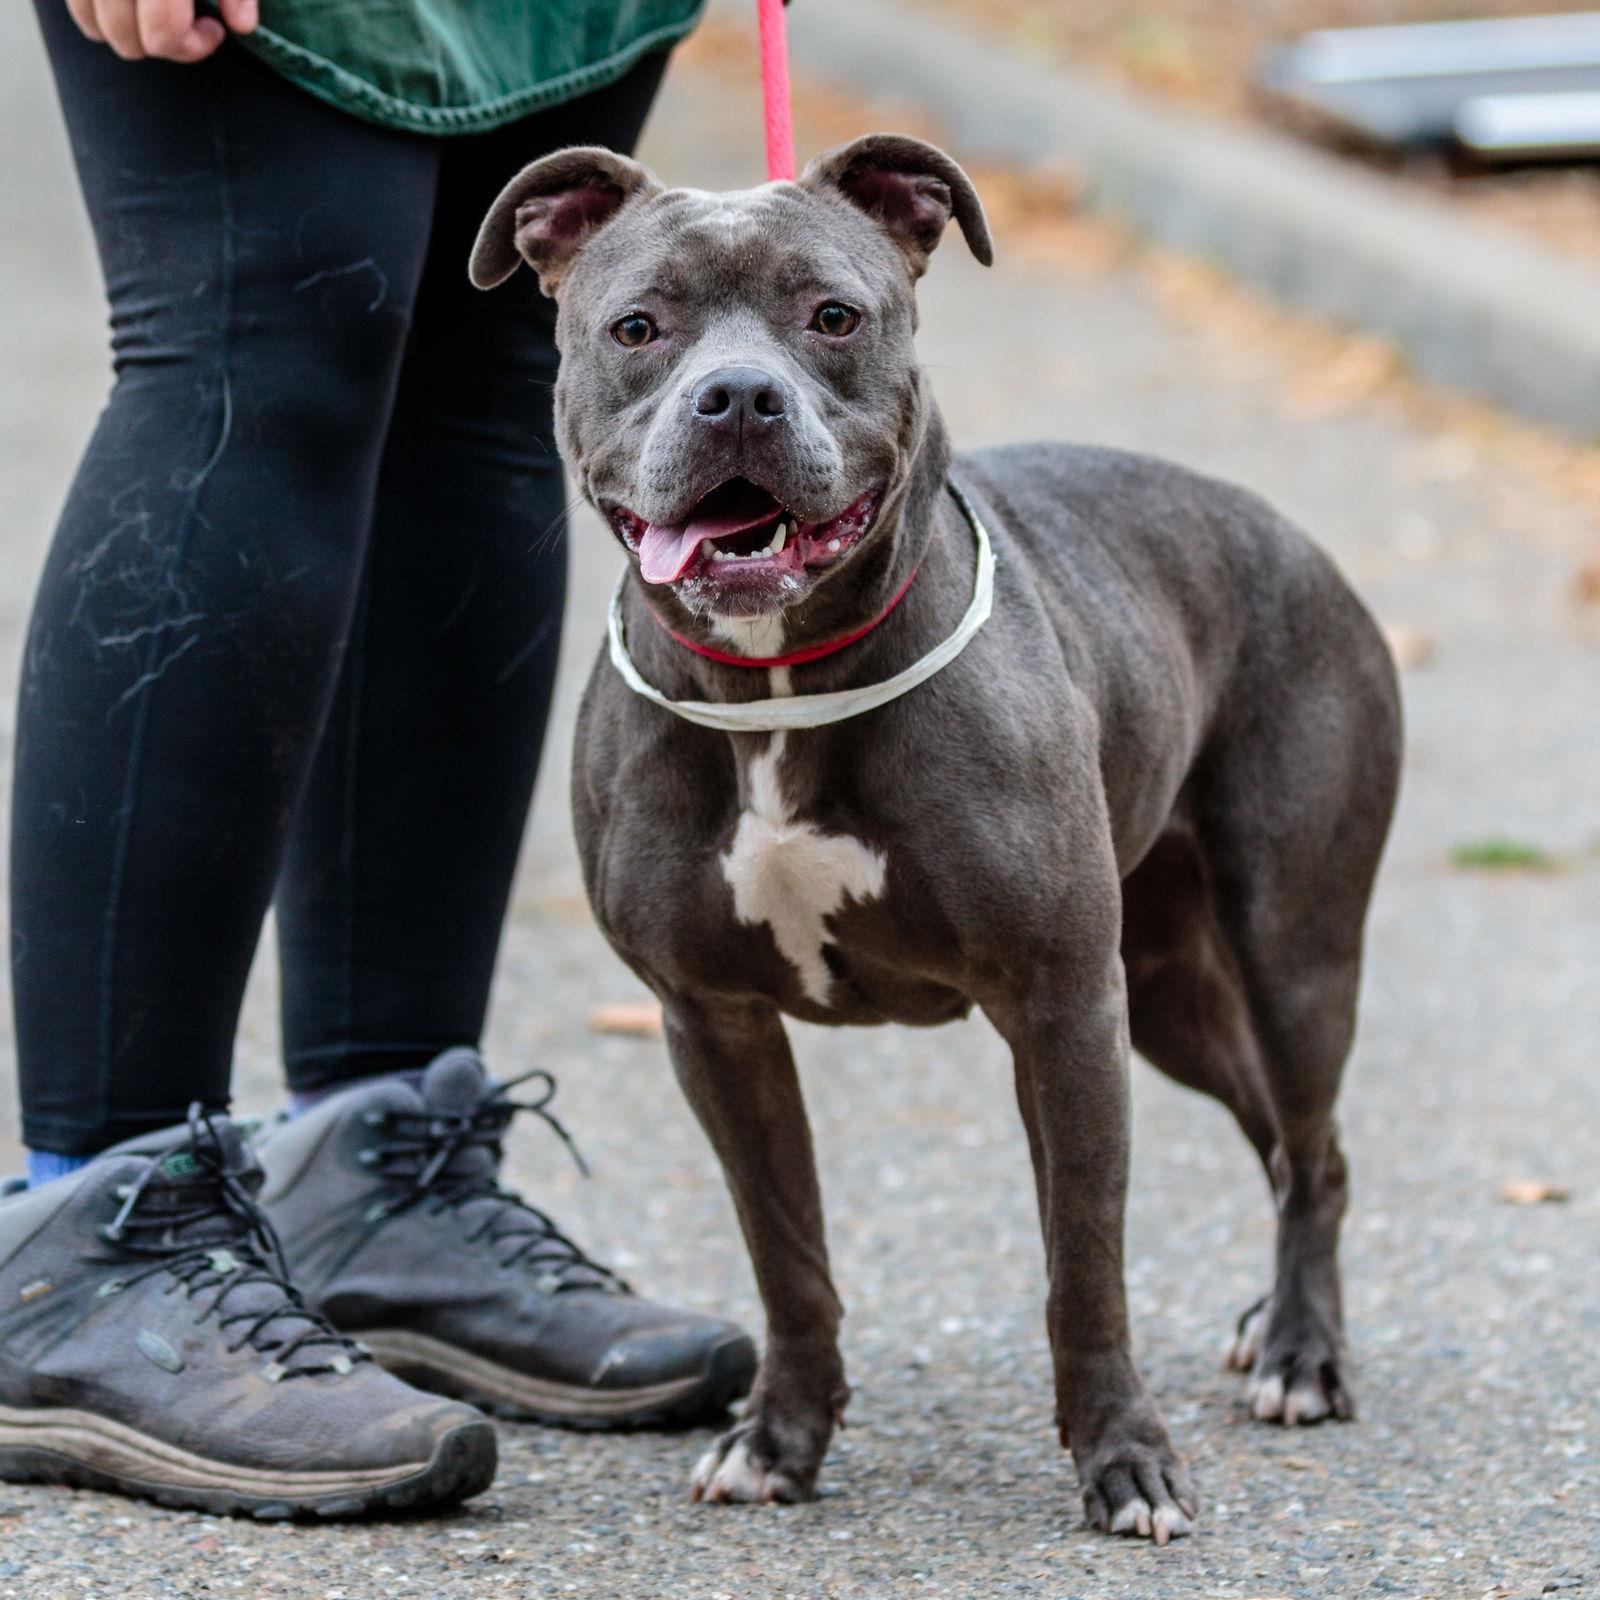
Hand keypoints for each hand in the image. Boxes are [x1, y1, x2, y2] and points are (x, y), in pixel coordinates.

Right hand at [64, 0, 257, 62]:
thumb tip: (241, 27)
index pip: (162, 32)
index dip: (192, 45)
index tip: (215, 30)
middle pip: (125, 37)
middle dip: (161, 44)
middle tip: (189, 25)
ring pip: (93, 25)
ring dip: (127, 33)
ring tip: (156, 15)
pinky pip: (76, 6)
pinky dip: (98, 14)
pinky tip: (129, 7)